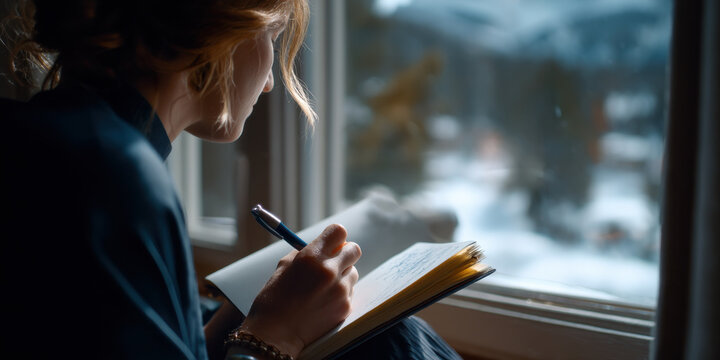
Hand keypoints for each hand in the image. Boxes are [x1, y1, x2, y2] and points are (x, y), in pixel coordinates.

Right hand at [239, 224, 360, 357]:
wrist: (275, 334)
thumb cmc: (274, 299)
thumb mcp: (284, 267)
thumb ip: (306, 253)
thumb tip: (323, 246)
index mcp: (312, 257)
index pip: (339, 231)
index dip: (334, 236)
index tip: (331, 242)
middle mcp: (329, 271)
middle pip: (354, 249)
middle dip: (344, 253)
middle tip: (333, 261)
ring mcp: (340, 290)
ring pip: (353, 272)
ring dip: (342, 275)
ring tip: (323, 286)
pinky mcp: (345, 306)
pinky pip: (350, 291)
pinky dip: (340, 293)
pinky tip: (323, 301)